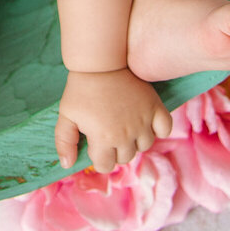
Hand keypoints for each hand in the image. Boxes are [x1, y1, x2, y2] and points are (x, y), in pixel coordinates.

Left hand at [54, 69, 172, 171]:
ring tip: (124, 125)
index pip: (106, 166)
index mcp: (103, 138)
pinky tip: (146, 123)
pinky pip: (165, 129)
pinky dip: (158, 129)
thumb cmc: (80, 90)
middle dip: (115, 150)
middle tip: (108, 130)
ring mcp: (143, 121)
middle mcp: (126, 134)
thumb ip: (64, 142)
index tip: (95, 142)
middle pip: (125, 157)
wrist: (100, 64)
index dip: (98, 156)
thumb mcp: (66, 116)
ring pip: (144, 146)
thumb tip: (67, 164)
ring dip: (135, 141)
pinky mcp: (155, 107)